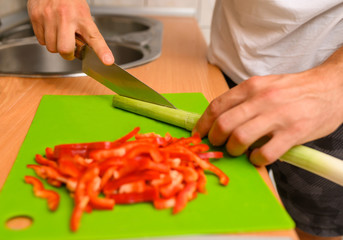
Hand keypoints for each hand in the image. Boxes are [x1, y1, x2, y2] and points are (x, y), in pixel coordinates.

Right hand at [27, 0, 113, 64]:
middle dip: (67, 54)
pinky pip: (40, 40)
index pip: (95, 38)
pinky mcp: (36, 16)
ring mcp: (49, 17)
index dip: (102, 52)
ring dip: (55, 46)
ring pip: (51, 47)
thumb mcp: (84, 14)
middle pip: (65, 49)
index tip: (108, 61)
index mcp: (83, 18)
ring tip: (59, 34)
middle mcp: (66, 17)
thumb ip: (86, 33)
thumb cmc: (70, 1)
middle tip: (69, 48)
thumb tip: (87, 53)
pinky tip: (50, 28)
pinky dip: (45, 39)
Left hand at [193, 54, 342, 165]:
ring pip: (240, 138)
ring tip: (239, 151)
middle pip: (224, 124)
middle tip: (219, 145)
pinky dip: (256, 159)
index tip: (199, 135)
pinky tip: (258, 157)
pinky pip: (265, 153)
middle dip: (215, 139)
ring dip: (234, 150)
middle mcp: (262, 99)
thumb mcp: (265, 85)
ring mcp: (278, 115)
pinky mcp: (294, 132)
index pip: (216, 106)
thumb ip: (243, 100)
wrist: (332, 87)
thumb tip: (220, 119)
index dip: (203, 124)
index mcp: (251, 87)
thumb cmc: (294, 90)